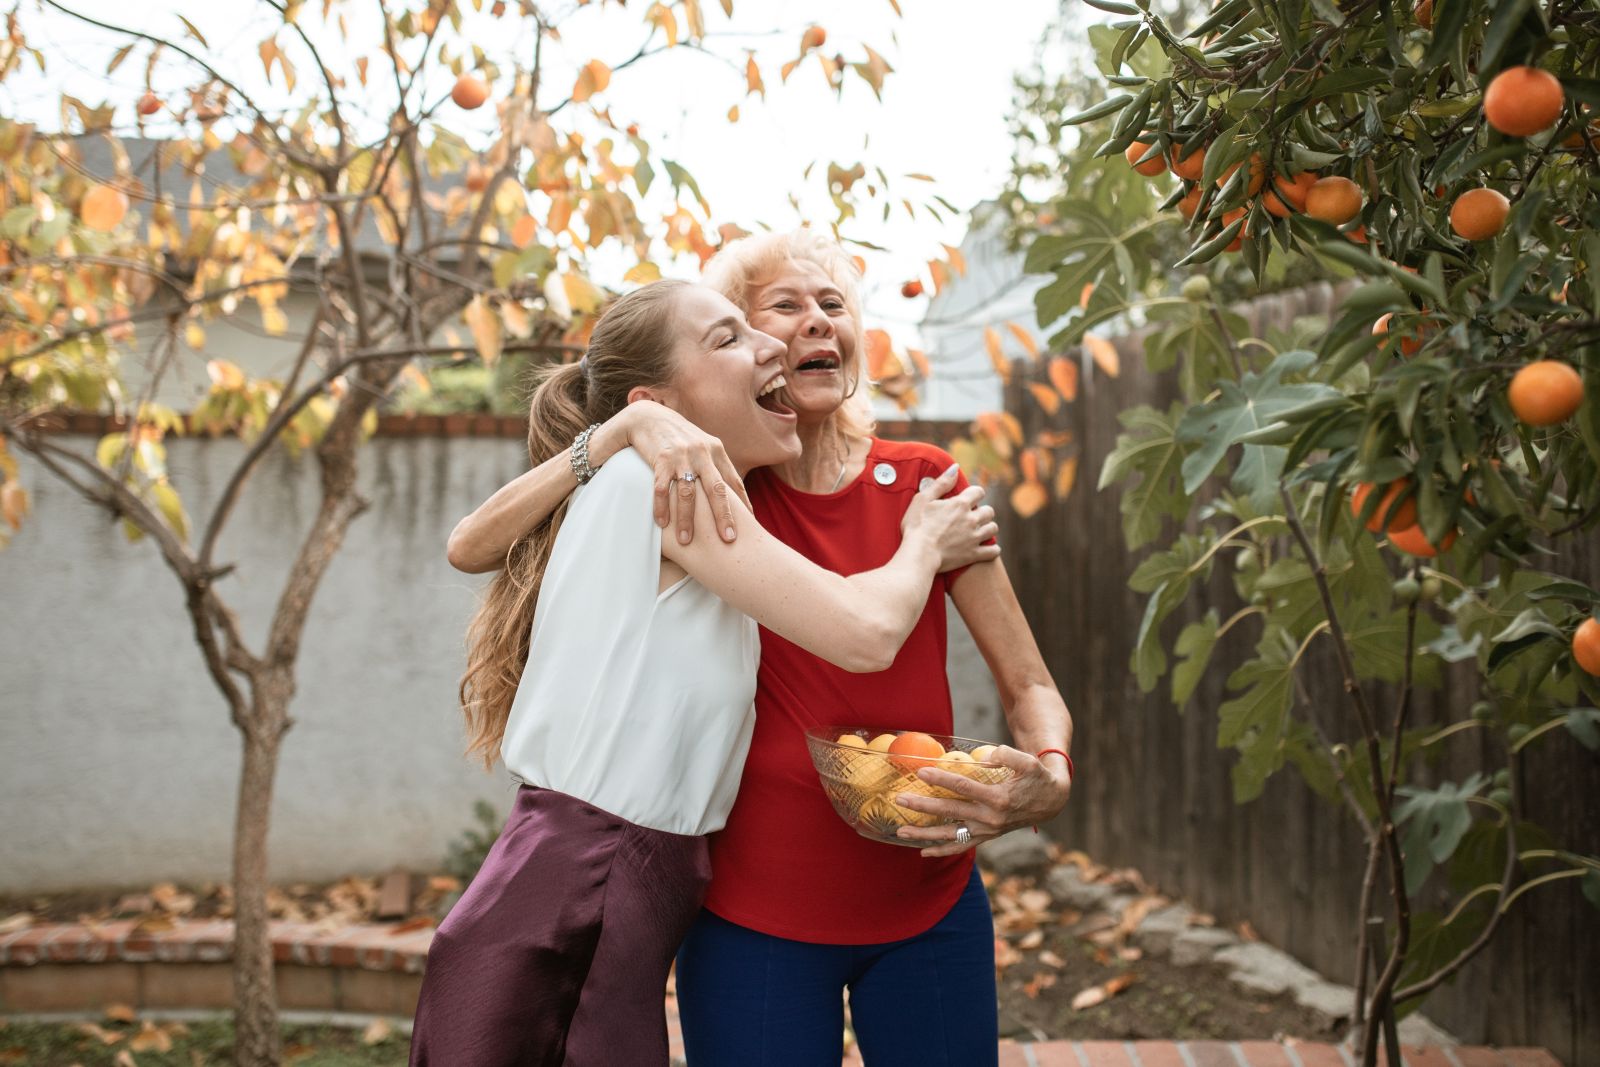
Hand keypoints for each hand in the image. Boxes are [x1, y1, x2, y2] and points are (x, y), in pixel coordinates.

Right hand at [622, 401, 747, 543]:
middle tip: (728, 539)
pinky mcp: (660, 459)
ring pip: (687, 493)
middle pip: (717, 489)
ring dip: (687, 520)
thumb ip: (715, 465)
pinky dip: (661, 507)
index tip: (750, 523)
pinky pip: (661, 489)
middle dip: (723, 516)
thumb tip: (733, 491)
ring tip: (687, 540)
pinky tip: (662, 524)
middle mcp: (702, 452)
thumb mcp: (702, 446)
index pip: (734, 481)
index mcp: (716, 451)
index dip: (743, 503)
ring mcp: (681, 456)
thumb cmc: (678, 437)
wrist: (648, 417)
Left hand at [892, 746, 1071, 857]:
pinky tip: (923, 851)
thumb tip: (986, 756)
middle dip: (923, 806)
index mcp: (999, 798)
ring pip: (950, 834)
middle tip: (900, 799)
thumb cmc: (1037, 777)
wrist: (1051, 802)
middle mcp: (990, 818)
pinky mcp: (987, 836)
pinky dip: (942, 850)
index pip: (963, 787)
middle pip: (950, 811)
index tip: (921, 772)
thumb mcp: (1028, 761)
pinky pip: (961, 846)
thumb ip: (1007, 755)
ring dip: (924, 834)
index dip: (941, 779)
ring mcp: (987, 830)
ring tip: (901, 831)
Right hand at [900, 464, 1000, 572]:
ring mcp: (974, 538)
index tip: (969, 498)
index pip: (978, 492)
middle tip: (973, 516)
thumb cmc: (917, 526)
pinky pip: (993, 552)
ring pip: (993, 529)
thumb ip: (941, 483)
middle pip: (989, 511)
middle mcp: (971, 519)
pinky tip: (988, 549)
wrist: (919, 554)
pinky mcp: (973, 554)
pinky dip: (993, 550)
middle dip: (983, 511)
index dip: (975, 493)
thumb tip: (956, 468)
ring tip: (980, 530)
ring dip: (988, 528)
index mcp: (960, 504)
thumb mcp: (923, 499)